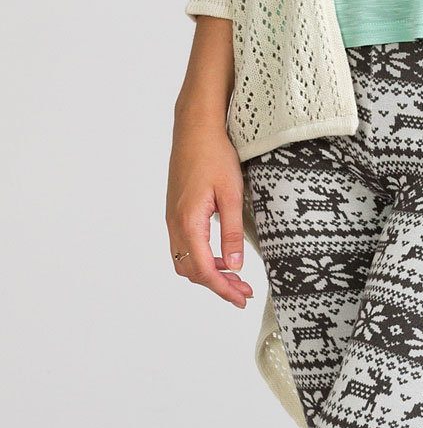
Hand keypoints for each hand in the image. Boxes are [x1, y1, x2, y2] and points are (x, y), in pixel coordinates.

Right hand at [166, 120, 253, 307]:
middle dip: (216, 285)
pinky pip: (184, 246)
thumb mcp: (231, 193)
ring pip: (185, 260)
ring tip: (234, 276)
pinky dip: (201, 257)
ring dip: (208, 273)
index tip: (242, 299)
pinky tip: (221, 253)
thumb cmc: (214, 155)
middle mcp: (175, 225)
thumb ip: (231, 232)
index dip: (223, 289)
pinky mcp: (176, 211)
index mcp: (188, 223)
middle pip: (191, 271)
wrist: (195, 128)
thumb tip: (235, 266)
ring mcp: (172, 218)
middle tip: (243, 291)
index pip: (204, 270)